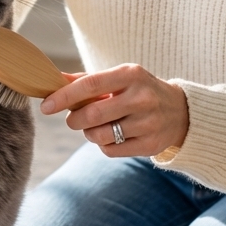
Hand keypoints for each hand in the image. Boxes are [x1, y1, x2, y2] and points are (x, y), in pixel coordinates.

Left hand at [41, 65, 188, 156]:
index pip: (90, 84)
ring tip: (96, 127)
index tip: (46, 106)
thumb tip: (52, 79)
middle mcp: (141, 98)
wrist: (180, 111)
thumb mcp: (119, 78)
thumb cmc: (139, 90)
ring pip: (100, 135)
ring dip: (89, 134)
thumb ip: (86, 80)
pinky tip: (112, 136)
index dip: (64, 96)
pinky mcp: (150, 144)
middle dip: (74, 120)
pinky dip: (103, 145)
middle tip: (73, 119)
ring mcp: (148, 123)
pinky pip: (111, 151)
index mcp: (130, 75)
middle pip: (92, 115)